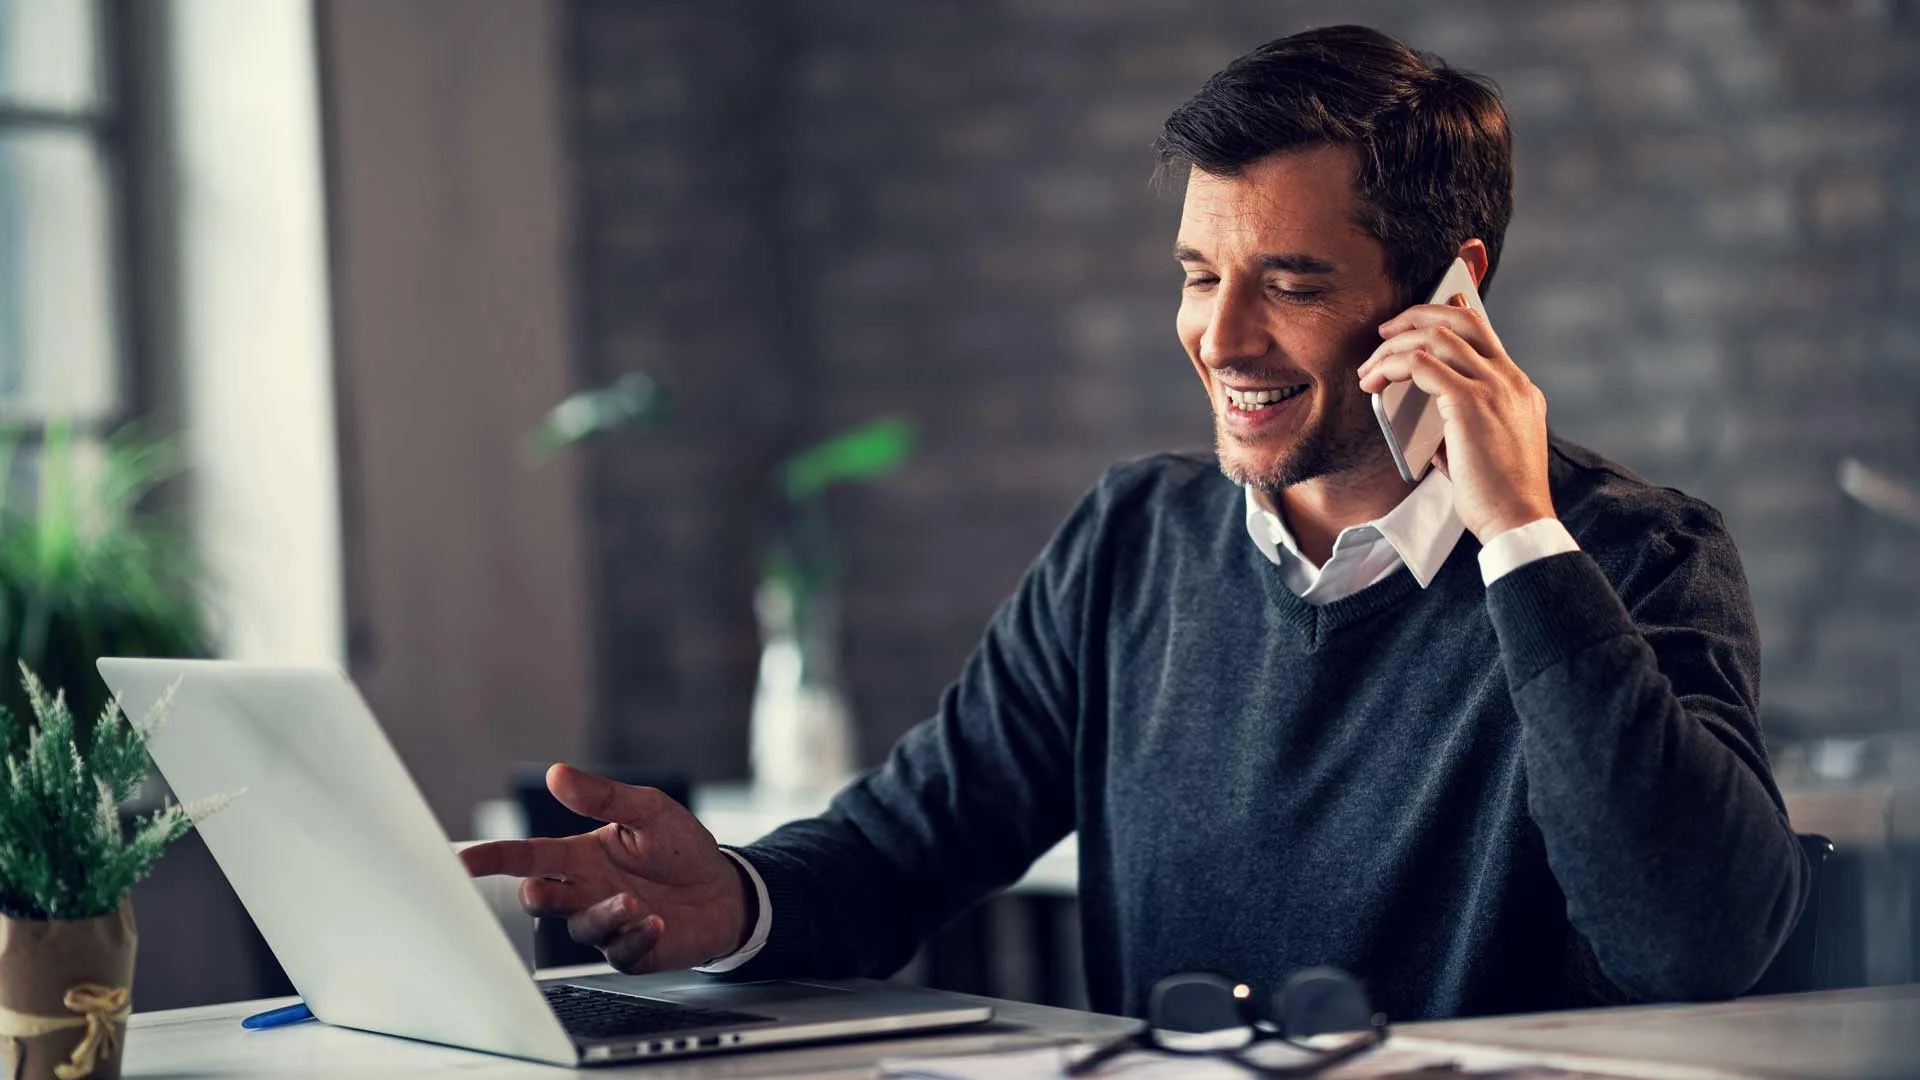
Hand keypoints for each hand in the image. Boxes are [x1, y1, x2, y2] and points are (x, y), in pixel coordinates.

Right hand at [460, 764, 748, 972]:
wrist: (725, 888)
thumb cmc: (680, 847)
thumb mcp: (648, 810)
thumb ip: (604, 797)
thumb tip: (557, 772)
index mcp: (580, 856)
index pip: (526, 856)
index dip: (491, 858)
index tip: (460, 861)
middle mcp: (585, 891)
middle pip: (540, 898)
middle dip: (536, 895)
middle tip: (539, 888)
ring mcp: (606, 924)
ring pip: (579, 927)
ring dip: (601, 914)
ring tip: (632, 900)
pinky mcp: (631, 950)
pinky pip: (619, 951)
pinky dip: (634, 937)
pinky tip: (656, 923)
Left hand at [1358, 295, 1555, 541]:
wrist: (1518, 518)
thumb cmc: (1499, 495)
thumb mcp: (1486, 448)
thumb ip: (1460, 424)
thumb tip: (1424, 419)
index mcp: (1518, 388)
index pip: (1483, 332)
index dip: (1448, 316)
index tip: (1417, 321)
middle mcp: (1509, 380)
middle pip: (1462, 320)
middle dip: (1417, 316)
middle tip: (1385, 331)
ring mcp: (1493, 386)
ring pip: (1435, 337)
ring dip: (1394, 346)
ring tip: (1370, 367)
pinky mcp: (1469, 402)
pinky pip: (1420, 364)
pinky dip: (1391, 366)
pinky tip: (1375, 383)